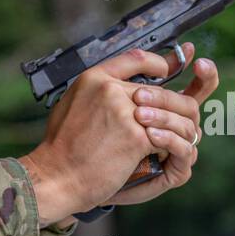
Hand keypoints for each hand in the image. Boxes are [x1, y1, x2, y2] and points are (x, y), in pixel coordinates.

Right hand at [21, 47, 194, 222]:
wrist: (56, 177)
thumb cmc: (60, 148)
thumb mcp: (69, 105)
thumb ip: (95, 93)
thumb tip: (114, 88)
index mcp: (93, 78)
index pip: (135, 58)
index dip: (156, 62)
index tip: (166, 69)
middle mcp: (110, 89)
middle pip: (158, 91)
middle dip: (172, 106)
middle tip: (178, 118)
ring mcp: (125, 112)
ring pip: (168, 113)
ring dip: (177, 127)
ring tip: (178, 136)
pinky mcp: (136, 137)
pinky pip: (166, 136)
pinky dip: (170, 146)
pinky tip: (168, 153)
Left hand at [106, 49, 220, 205]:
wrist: (82, 176)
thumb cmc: (97, 138)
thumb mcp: (114, 99)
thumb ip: (136, 76)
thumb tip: (162, 59)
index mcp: (170, 109)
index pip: (199, 88)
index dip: (204, 73)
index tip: (197, 60)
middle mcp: (179, 128)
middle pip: (192, 104)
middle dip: (165, 97)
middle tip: (139, 95)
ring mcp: (180, 149)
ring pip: (188, 126)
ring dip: (163, 117)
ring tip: (138, 116)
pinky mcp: (177, 171)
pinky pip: (184, 150)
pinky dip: (167, 139)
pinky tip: (149, 135)